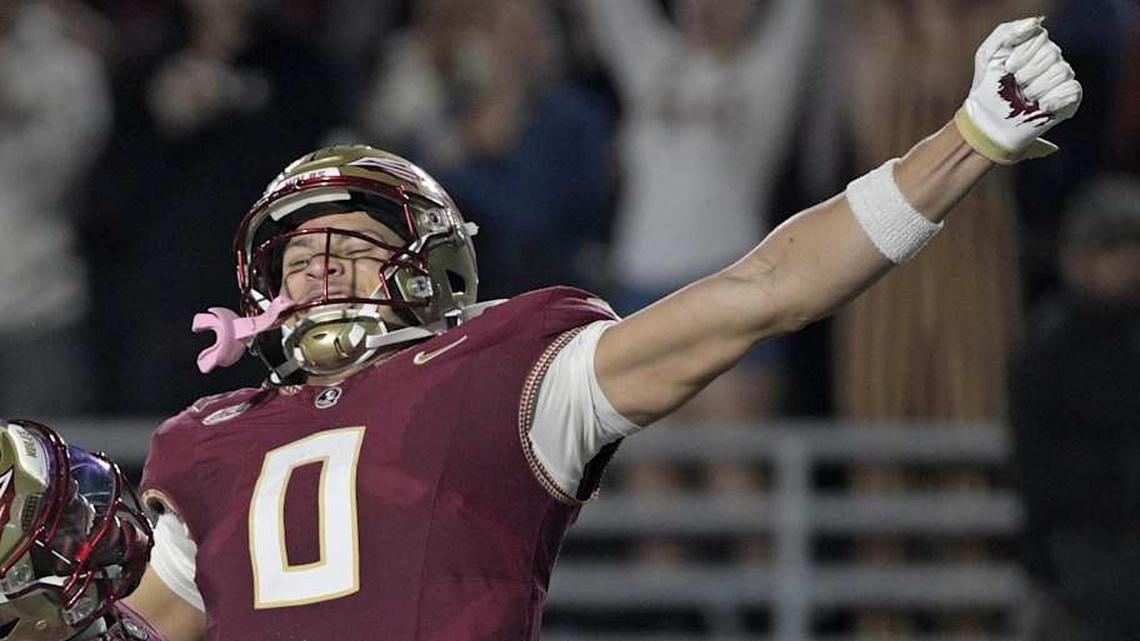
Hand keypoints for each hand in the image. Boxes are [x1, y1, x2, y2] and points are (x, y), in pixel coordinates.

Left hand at [955, 17, 1081, 163]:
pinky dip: (1054, 100)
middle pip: (1051, 54)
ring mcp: (1062, 78)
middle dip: (1027, 74)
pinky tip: (1041, 106)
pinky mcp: (1069, 97)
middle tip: (1016, 86)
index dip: (1022, 54)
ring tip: (1025, 98)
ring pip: (1060, 73)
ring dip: (1036, 89)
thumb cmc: (987, 88)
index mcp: (1034, 46)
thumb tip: (1034, 22)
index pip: (1040, 37)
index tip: (1007, 69)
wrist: (989, 122)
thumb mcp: (987, 55)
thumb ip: (1005, 32)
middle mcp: (1052, 59)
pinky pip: (1072, 90)